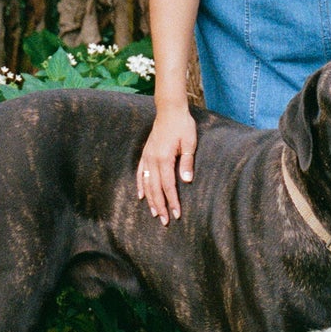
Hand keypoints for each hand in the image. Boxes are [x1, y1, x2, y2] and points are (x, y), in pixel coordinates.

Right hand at [137, 104, 196, 223]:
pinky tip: (140, 196)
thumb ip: (187, 161)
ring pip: (147, 183)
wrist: (170, 110)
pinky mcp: (145, 153)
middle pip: (156, 188)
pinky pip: (140, 173)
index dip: (172, 201)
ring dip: (150, 200)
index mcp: (165, 158)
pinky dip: (140, 185)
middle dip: (161, 206)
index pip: (168, 185)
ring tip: (155, 213)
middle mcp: (153, 159)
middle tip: (165, 221)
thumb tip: (187, 180)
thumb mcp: (190, 142)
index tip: (176, 214)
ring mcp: (147, 156)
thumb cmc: (183, 125)